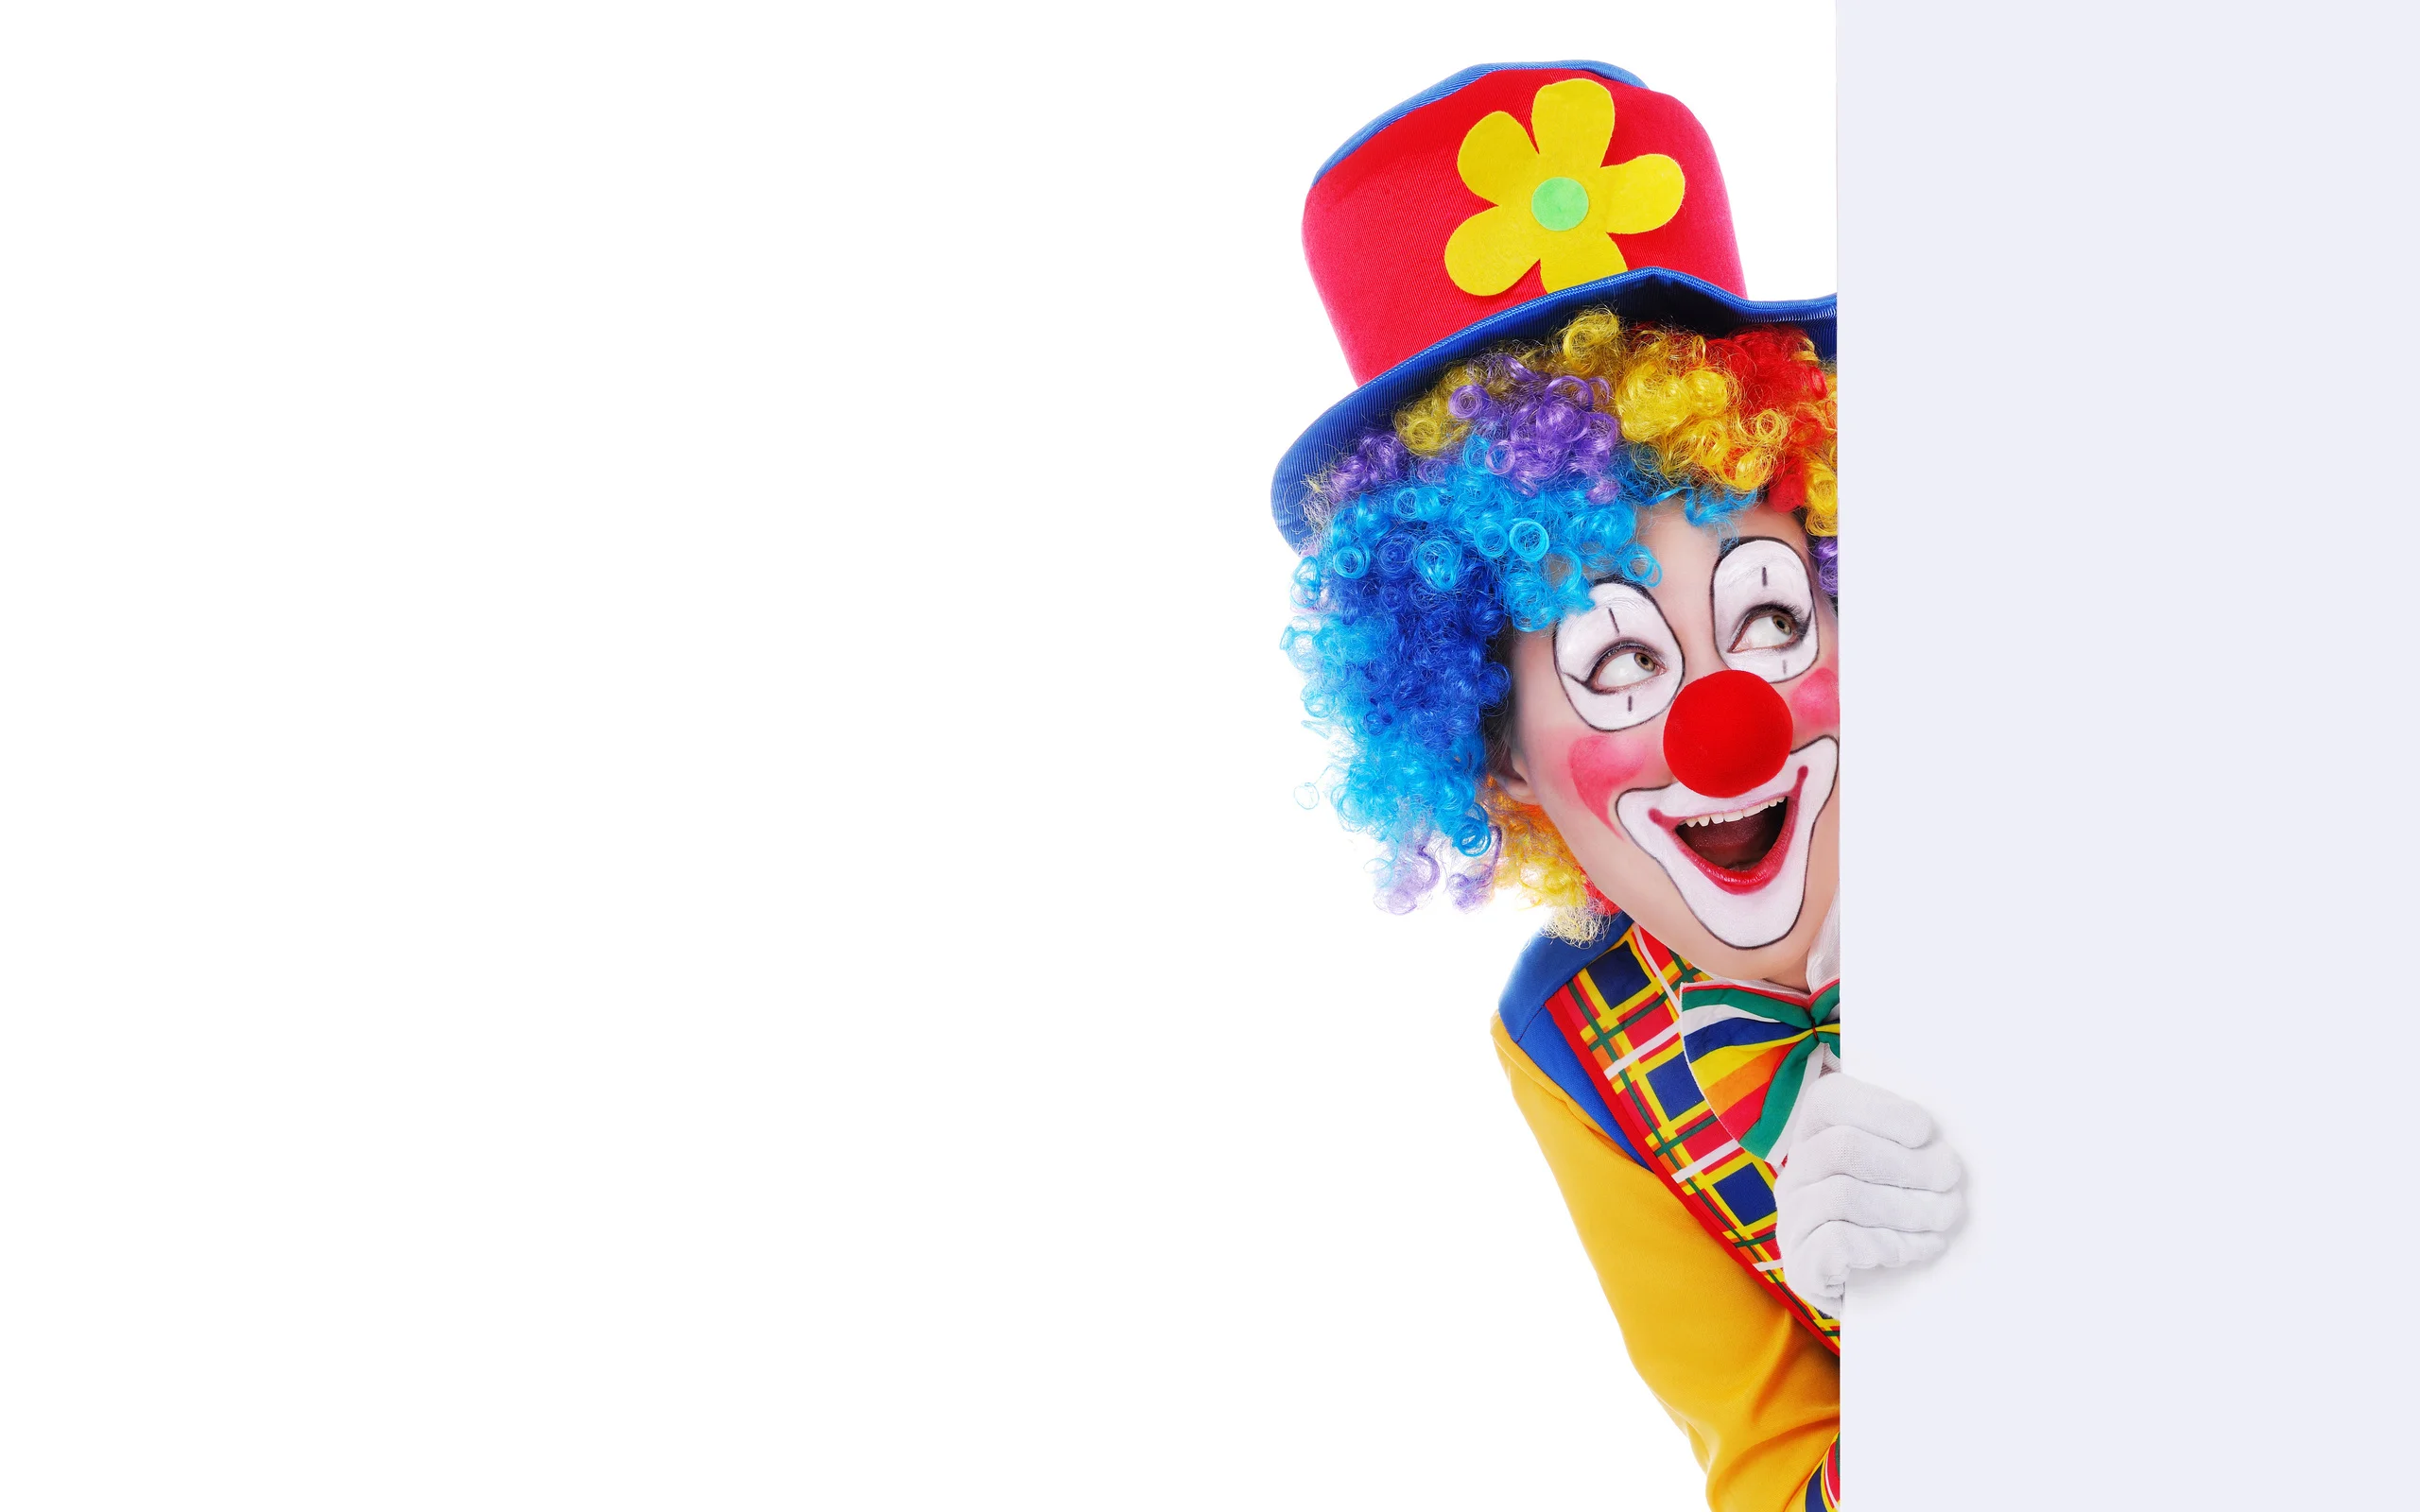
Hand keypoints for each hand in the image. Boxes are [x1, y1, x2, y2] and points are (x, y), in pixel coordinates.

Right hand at [1772, 1073, 1963, 1317]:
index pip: (1829, 1099)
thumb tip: (1941, 1139)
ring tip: (1941, 1219)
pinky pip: (1836, 1242)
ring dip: (1905, 1208)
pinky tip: (1915, 1249)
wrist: (1880, 1297)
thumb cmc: (1898, 1221)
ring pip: (1842, 1195)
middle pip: (1842, 1148)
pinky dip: (1886, 1244)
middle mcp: (1794, 1174)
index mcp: (1814, 1137)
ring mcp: (1791, 1221)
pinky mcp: (1800, 1266)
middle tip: (1950, 1182)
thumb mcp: (1901, 1172)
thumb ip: (1911, 1144)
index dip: (1881, 1110)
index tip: (1927, 1134)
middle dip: (1907, 1165)